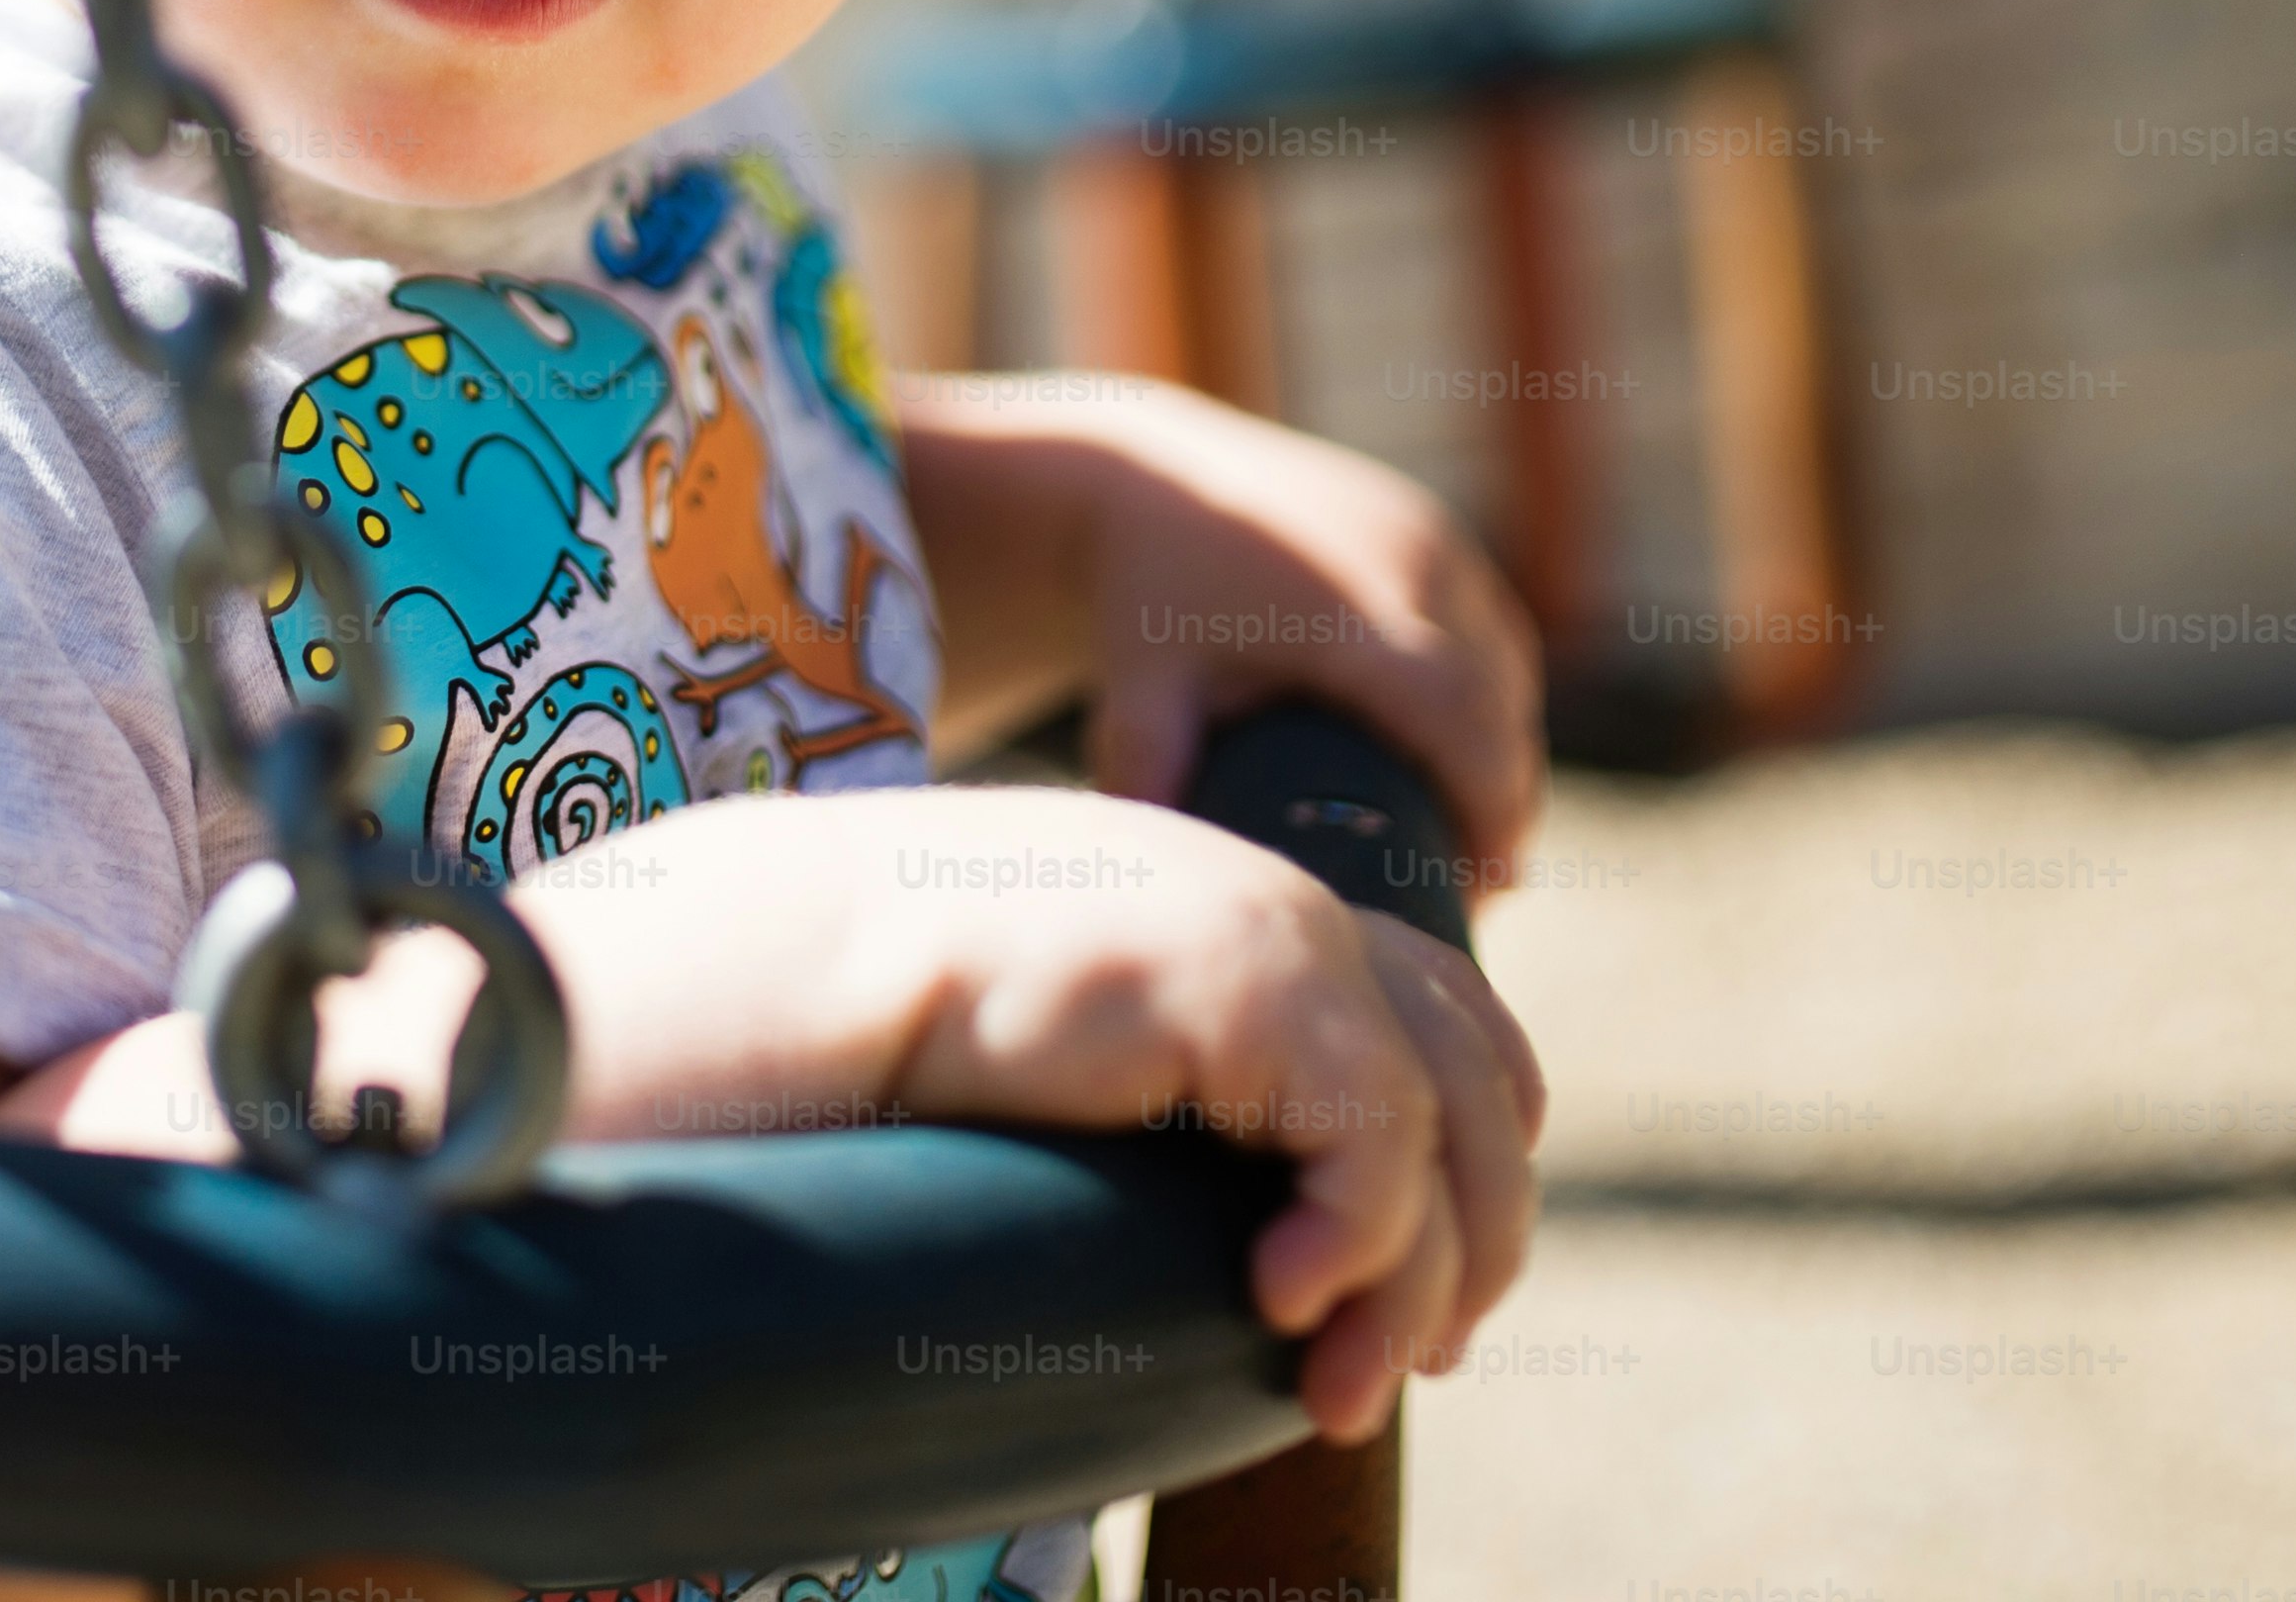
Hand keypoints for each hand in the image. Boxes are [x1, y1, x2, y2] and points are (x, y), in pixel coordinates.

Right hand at [853, 796, 1542, 1443]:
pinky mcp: (1254, 984)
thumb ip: (1177, 1090)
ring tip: (1340, 1389)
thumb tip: (1239, 1224)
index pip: (1447, 1010)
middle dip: (1475, 1238)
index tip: (1428, 1286)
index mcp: (1247, 913)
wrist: (812, 960)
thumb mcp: (1086, 1056)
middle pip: (1483, 1074)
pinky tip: (1276, 1300)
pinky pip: (1376, 1142)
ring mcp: (1279, 932)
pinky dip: (1352, 1244)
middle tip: (1414, 1362)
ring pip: (1445, 1130)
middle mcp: (1283, 906)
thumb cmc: (904, 1027)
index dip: (1474, 1151)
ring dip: (1412, 1285)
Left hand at [1067, 384, 1546, 893]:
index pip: (1456, 713)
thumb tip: (1176, 880)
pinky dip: (1490, 691)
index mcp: (1346, 608)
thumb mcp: (1143, 690)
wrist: (1146, 477)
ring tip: (1472, 830)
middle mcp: (1405, 560)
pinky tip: (1470, 752)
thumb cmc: (1145, 597)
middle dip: (1501, 796)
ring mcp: (1427, 533)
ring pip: (1504, 664)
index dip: (1488, 800)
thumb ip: (1154, 777)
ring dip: (1501, 746)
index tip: (1492, 880)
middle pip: (1495, 701)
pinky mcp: (1429, 523)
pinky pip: (1488, 623)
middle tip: (1476, 883)